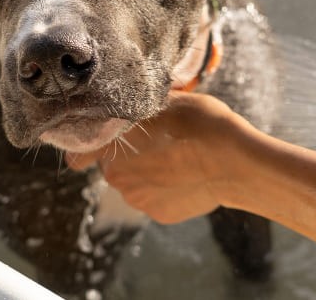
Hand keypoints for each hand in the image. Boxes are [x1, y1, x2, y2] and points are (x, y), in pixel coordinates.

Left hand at [67, 91, 250, 223]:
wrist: (235, 163)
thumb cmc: (200, 126)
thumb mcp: (165, 102)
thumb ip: (138, 106)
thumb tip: (128, 101)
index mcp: (111, 149)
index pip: (80, 154)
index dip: (87, 146)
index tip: (96, 143)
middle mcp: (117, 179)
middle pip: (113, 164)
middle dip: (128, 153)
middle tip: (156, 139)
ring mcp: (140, 201)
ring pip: (135, 182)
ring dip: (147, 171)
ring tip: (175, 157)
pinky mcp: (160, 215)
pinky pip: (155, 198)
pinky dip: (165, 188)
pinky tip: (185, 174)